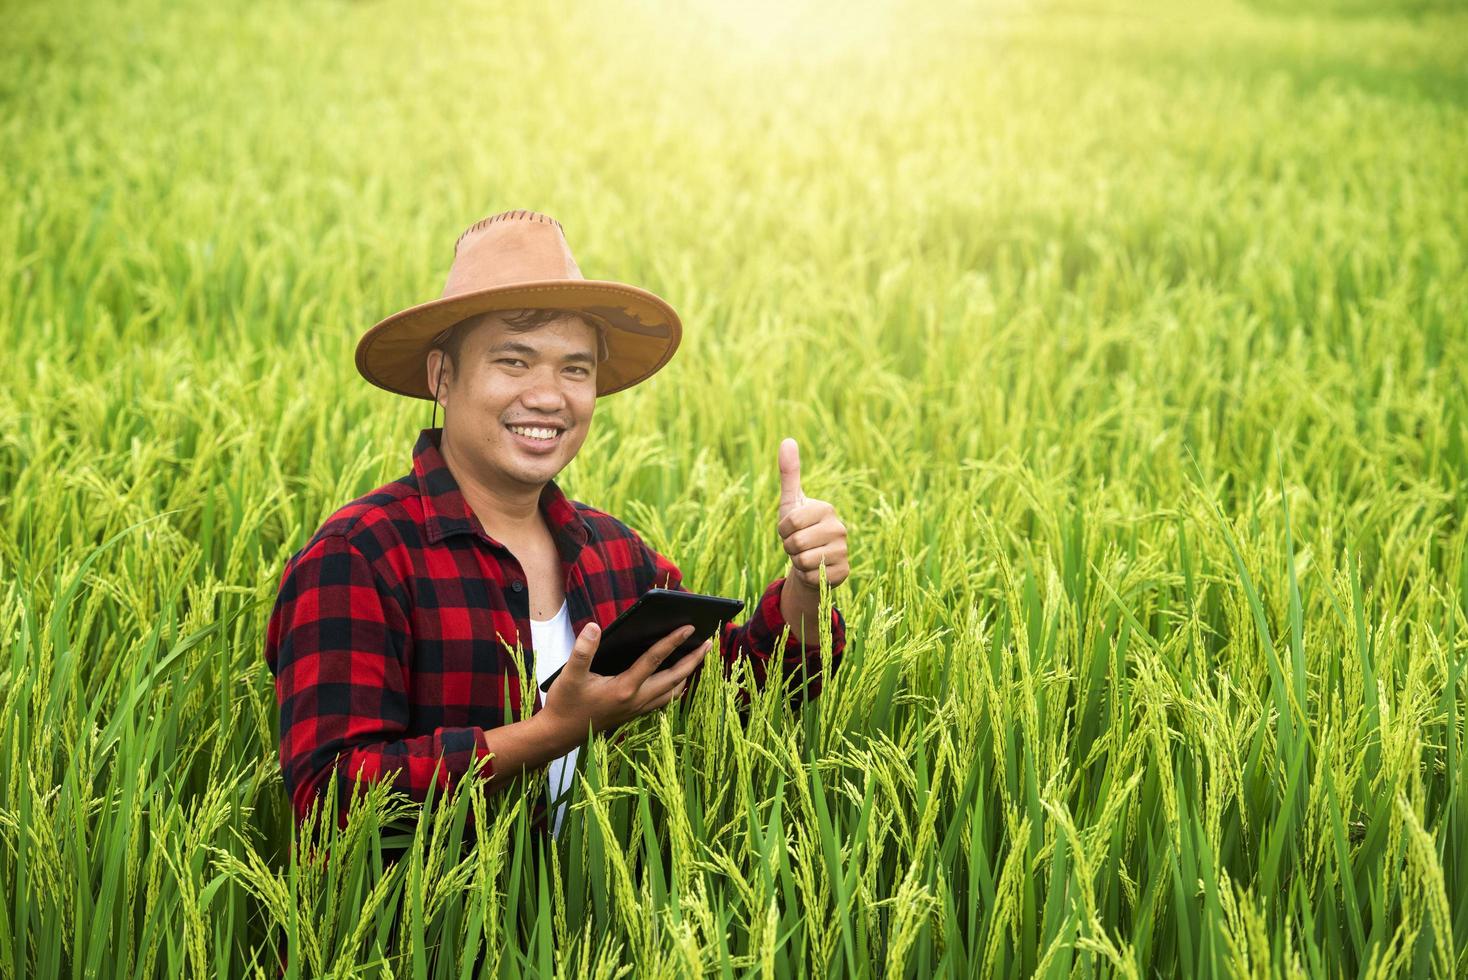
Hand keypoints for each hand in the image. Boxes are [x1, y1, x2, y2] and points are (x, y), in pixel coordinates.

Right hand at [541, 622, 708, 741]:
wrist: (560, 734)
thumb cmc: (565, 703)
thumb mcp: (568, 675)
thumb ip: (582, 651)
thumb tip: (594, 627)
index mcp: (624, 688)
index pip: (654, 660)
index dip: (672, 641)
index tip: (689, 627)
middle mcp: (636, 700)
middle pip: (674, 678)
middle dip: (693, 661)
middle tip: (709, 643)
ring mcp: (637, 709)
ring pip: (672, 692)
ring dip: (687, 675)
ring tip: (697, 659)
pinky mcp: (634, 714)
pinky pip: (663, 701)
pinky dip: (675, 689)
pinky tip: (676, 681)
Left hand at [777, 437, 848, 591]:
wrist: (811, 560)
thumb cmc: (799, 528)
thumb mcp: (791, 502)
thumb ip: (789, 473)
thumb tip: (787, 440)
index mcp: (826, 509)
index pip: (790, 522)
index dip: (782, 530)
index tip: (789, 529)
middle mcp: (839, 528)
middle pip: (795, 542)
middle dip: (789, 547)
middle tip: (797, 545)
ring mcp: (843, 551)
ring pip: (803, 560)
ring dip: (797, 562)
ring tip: (805, 556)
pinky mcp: (843, 572)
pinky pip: (812, 577)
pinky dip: (807, 576)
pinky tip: (814, 570)